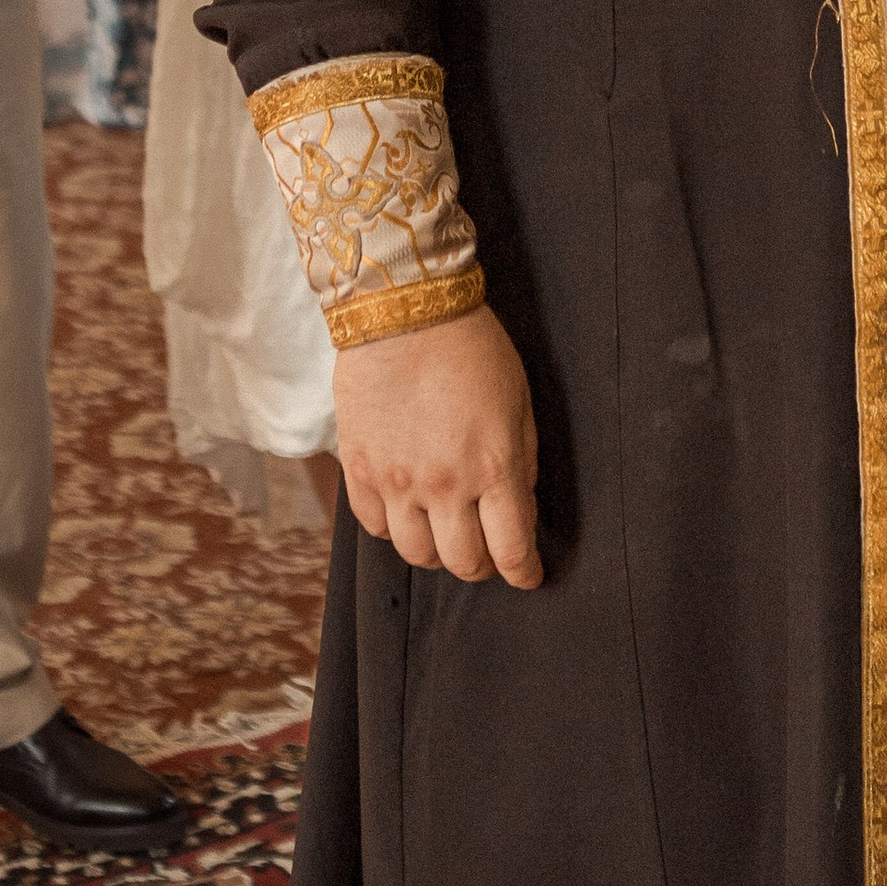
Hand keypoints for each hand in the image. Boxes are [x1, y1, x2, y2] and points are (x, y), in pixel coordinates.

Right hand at [335, 306, 541, 588]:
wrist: (404, 309)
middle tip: (487, 553)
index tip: (528, 576)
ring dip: (436, 552)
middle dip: (483, 566)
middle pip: (463, 563)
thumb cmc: (471, 348)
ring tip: (444, 533)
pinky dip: (393, 527)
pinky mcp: (358, 467)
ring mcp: (396, 480)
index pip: (512, 551)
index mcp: (493, 468)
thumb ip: (521, 464)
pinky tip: (406, 511)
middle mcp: (444, 485)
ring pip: (416, 553)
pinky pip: (374, 525)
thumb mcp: (519, 404)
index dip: (524, 573)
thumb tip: (519, 509)